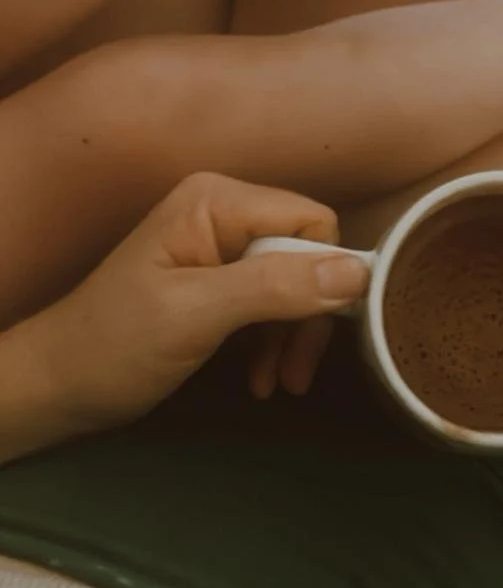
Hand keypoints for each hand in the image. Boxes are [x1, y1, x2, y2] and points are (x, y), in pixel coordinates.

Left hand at [43, 172, 369, 433]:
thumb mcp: (198, 315)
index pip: (311, 221)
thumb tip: (357, 273)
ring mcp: (220, 247)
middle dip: (309, 317)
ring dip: (293, 337)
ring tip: (278, 384)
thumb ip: (276, 288)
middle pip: (307, 254)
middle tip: (297, 374)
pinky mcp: (218, 281)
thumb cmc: (116, 345)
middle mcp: (223, 213)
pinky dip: (273, 342)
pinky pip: (272, 302)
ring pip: (296, 284)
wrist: (60, 385)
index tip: (324, 331)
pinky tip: (262, 378)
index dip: (328, 275)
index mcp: (217, 202)